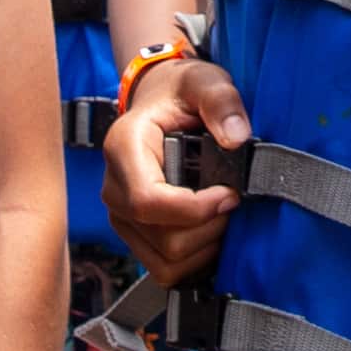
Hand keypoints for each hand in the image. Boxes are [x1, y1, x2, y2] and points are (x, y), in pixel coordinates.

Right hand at [99, 57, 245, 283]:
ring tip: (222, 213)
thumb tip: (236, 137)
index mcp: (123, 149)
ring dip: (206, 246)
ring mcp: (122, 216)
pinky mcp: (136, 235)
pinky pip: (166, 269)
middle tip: (233, 200)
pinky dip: (196, 259)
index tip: (229, 195)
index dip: (194, 209)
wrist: (164, 103)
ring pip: (166, 262)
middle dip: (209, 228)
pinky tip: (212, 229)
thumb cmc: (182, 94)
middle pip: (162, 238)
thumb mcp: (204, 81)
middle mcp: (114, 188)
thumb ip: (221, 100)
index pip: (147, 200)